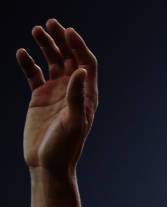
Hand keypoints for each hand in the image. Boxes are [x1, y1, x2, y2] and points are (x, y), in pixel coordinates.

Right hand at [17, 19, 98, 176]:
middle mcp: (73, 90)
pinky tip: (21, 53)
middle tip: (51, 23)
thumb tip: (80, 70)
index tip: (68, 31)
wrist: (48, 164)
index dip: (79, 46)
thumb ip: (77, 96)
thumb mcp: (73, 122)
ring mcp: (56, 93)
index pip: (86, 63)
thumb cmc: (65, 147)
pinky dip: (28, 63)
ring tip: (36, 30)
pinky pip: (34, 74)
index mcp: (87, 95)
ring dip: (46, 45)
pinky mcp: (40, 98)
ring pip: (52, 62)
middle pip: (69, 58)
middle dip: (62, 40)